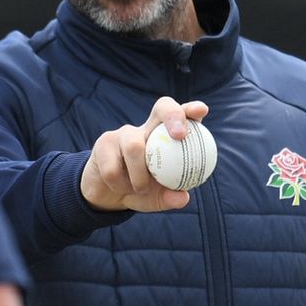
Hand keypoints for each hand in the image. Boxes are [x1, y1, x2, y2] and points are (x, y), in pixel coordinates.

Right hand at [78, 96, 210, 211]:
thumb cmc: (139, 192)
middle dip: (173, 116)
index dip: (190, 111)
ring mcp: (124, 133)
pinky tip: (121, 188)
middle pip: (163, 107)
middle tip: (180, 135)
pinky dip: (120, 185)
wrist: (107, 196)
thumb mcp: (157, 198)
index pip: (182, 116)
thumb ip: (169, 197)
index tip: (201, 111)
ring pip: (134, 147)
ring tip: (140, 189)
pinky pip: (113, 167)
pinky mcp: (104, 142)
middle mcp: (147, 129)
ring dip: (139, 176)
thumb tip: (183, 197)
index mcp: (165, 137)